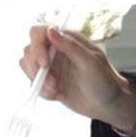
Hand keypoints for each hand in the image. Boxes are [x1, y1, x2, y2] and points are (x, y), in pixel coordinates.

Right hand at [18, 24, 135, 133]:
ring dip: (38, 80)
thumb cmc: (105, 81)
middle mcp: (55, 50)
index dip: (36, 45)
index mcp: (66, 40)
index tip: (44, 63)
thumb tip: (51, 30)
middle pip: (29, 50)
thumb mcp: (90, 63)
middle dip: (36, 68)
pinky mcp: (48, 82)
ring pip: (27, 66)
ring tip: (56, 89)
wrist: (108, 105)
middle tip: (53, 83)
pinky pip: (34, 84)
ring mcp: (50, 67)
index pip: (38, 32)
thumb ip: (70, 47)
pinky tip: (58, 95)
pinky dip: (42, 91)